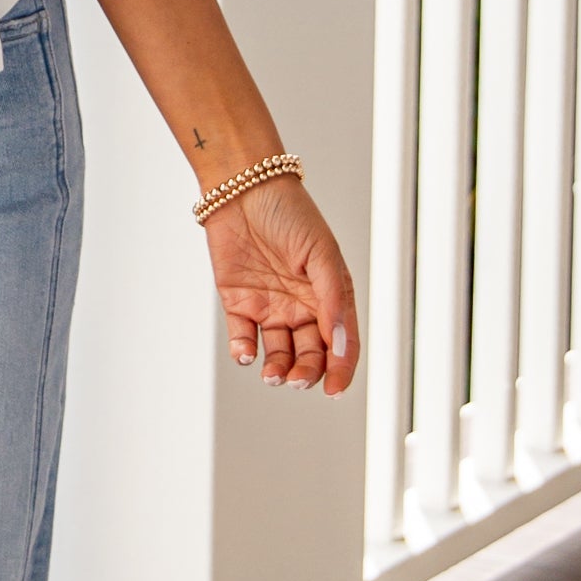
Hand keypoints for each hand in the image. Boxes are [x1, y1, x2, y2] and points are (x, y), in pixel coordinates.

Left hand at [203, 171, 359, 392]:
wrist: (243, 189)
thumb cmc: (290, 213)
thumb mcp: (320, 253)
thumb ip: (331, 299)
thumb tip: (339, 343)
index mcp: (329, 295)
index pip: (341, 342)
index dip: (341, 369)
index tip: (335, 390)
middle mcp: (302, 305)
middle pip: (310, 354)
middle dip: (307, 373)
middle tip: (298, 380)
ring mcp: (271, 306)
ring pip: (279, 353)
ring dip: (278, 370)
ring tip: (274, 375)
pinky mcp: (239, 303)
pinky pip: (243, 338)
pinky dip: (244, 352)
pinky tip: (246, 353)